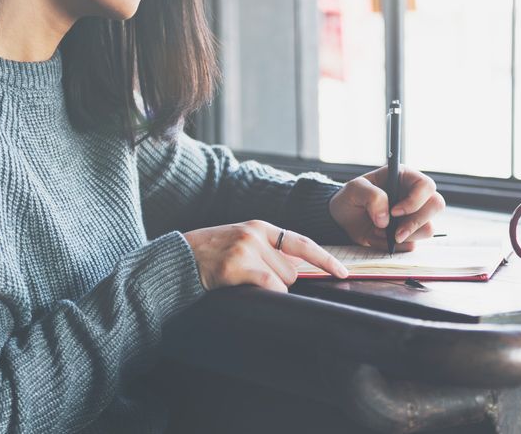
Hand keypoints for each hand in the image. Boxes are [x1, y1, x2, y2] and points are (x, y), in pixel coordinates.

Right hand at [184, 220, 348, 291]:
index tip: (343, 272)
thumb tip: (296, 271)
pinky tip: (248, 291)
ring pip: (282, 281)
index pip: (302, 243)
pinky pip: (270, 286)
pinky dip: (268, 294)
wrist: (177, 258)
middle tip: (251, 278)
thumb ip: (268, 251)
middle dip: (279, 281)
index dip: (325, 258)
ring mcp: (246, 249)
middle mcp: (256, 234)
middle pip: (292, 270)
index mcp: (260, 227)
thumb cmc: (210, 256)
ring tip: (241, 281)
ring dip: (269, 289)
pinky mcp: (236, 266)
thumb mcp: (241, 243)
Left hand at [329, 165, 445, 250]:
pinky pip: (412, 245)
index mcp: (405, 178)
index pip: (426, 185)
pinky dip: (394, 246)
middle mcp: (414, 196)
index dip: (415, 200)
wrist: (342, 220)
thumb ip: (372, 197)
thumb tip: (386, 219)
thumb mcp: (354, 190)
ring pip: (428, 229)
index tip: (394, 212)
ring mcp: (414, 216)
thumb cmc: (350, 198)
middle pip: (436, 206)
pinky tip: (378, 238)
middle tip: (395, 232)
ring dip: (402, 236)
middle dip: (416, 222)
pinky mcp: (409, 234)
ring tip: (378, 232)